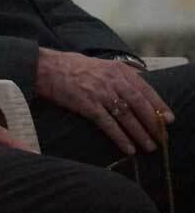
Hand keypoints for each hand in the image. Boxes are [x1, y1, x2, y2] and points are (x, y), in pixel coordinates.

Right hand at [36, 49, 172, 154]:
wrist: (43, 67)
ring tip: (149, 146)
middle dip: (153, 123)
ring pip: (127, 116)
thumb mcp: (99, 64)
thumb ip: (117, 75)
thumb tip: (134, 89)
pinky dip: (120, 137)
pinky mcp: (86, 105)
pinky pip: (108, 124)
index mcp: (117, 70)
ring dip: (140, 134)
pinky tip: (128, 148)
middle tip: (162, 137)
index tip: (169, 119)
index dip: (160, 106)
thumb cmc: (69, 66)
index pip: (145, 90)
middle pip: (140, 105)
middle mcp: (112, 80)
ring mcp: (99, 93)